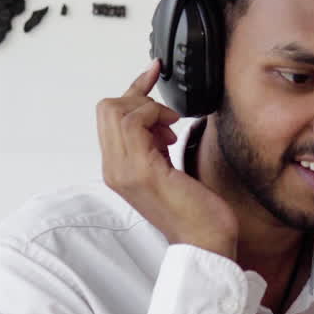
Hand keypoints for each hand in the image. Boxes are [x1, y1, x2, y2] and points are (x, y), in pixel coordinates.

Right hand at [96, 60, 238, 258]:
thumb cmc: (195, 210)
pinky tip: (172, 133)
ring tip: (171, 129)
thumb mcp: (167, 168)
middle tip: (167, 118)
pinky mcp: (142, 171)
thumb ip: (154, 146)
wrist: (205, 241)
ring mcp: (124, 171)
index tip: (153, 72)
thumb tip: (159, 119)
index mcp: (117, 169)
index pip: (108, 117)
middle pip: (107, 108)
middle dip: (140, 99)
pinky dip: (155, 116)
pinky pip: (135, 124)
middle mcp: (113, 170)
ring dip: (150, 108)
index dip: (133, 90)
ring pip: (118, 111)